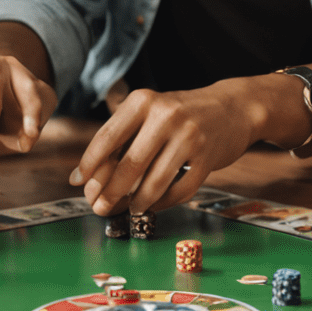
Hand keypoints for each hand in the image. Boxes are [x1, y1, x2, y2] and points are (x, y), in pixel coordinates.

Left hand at [69, 79, 271, 216]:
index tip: (78, 182)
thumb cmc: (181, 113)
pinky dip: (163, 203)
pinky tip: (154, 205)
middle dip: (110, 192)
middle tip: (99, 207)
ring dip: (137, 203)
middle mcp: (165, 115)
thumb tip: (87, 177)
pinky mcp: (208, 158)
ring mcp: (189, 137)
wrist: (233, 108)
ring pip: (154, 182)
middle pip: (129, 165)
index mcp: (143, 101)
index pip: (107, 136)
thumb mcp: (151, 111)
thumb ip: (123, 137)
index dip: (90, 164)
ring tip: (129, 209)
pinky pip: (179, 190)